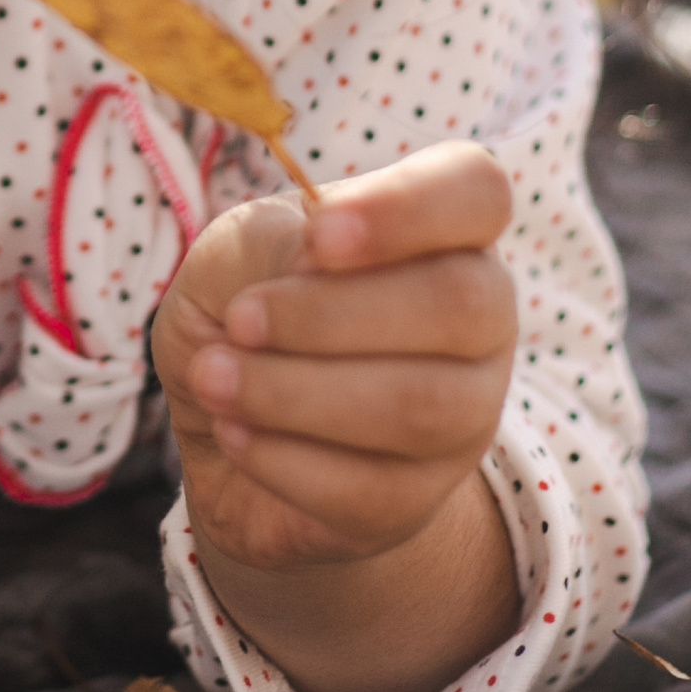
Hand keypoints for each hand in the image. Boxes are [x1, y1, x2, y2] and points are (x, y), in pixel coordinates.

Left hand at [150, 143, 521, 691]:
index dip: (409, 207)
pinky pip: (373, 490)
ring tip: (212, 378)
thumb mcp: (235, 254)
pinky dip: (282, 458)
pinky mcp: (418, 500)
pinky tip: (233, 432)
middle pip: (460, 304)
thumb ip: (273, 243)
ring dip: (294, 392)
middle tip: (239, 320)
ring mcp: (463, 416)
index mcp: (439, 230)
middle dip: (331, 315)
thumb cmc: (245, 306)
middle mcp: (478, 319)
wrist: (219, 421)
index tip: (319, 234)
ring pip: (419, 407)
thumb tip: (313, 268)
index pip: (476, 191)